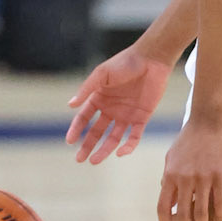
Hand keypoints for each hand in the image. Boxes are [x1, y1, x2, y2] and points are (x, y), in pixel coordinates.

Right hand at [65, 44, 172, 164]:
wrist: (151, 59)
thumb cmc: (125, 63)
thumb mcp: (102, 74)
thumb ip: (87, 89)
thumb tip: (70, 105)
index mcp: (99, 98)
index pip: (84, 117)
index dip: (76, 129)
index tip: (69, 141)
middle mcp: (111, 108)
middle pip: (97, 131)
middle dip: (88, 145)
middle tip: (79, 159)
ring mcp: (126, 114)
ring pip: (114, 138)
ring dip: (104, 150)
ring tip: (95, 161)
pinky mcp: (142, 117)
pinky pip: (134, 136)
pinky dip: (128, 146)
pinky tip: (120, 152)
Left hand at [157, 113, 221, 220]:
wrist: (209, 119)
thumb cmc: (190, 137)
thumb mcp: (172, 157)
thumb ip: (169, 178)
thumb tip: (169, 200)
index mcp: (170, 175)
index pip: (163, 207)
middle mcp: (184, 179)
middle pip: (183, 214)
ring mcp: (203, 177)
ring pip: (201, 211)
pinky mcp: (220, 174)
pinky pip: (219, 200)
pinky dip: (219, 214)